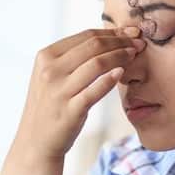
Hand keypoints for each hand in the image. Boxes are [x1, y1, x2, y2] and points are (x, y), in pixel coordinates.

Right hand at [12, 27, 144, 162]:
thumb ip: (71, 58)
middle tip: (139, 42)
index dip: (112, 32)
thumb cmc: (50, 106)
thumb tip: (105, 38)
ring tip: (135, 55)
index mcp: (46, 56)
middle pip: (93, 46)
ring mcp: (59, 91)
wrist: (36, 142)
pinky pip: (95, 90)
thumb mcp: (51, 76)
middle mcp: (50, 71)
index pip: (85, 35)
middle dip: (121, 41)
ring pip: (97, 64)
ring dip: (120, 56)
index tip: (131, 32)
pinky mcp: (70, 110)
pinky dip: (110, 80)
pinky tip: (122, 73)